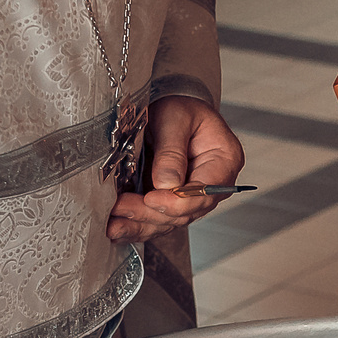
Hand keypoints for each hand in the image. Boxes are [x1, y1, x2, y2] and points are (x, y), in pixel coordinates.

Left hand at [107, 96, 245, 242]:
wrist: (171, 109)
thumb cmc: (179, 108)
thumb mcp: (175, 119)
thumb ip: (171, 150)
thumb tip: (165, 184)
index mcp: (224, 161)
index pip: (205, 192)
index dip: (177, 201)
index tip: (151, 198)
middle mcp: (212, 185)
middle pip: (185, 212)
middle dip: (151, 213)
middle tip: (122, 207)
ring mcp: (193, 198)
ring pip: (169, 222)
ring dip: (140, 225)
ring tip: (114, 225)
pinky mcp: (173, 203)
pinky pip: (157, 221)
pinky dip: (137, 226)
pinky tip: (118, 230)